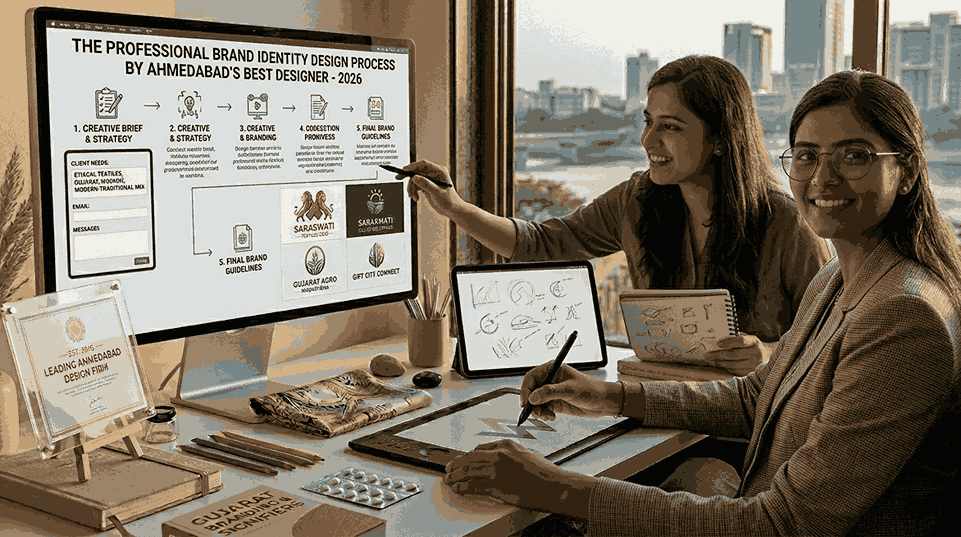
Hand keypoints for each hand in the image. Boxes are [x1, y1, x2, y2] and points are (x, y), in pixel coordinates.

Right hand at [403, 159, 461, 217]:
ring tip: (413, 197)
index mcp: (439, 171)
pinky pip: (416, 185)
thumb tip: (414, 177)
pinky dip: (413, 191)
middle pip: (417, 170)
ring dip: (412, 188)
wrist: (451, 209)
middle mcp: (434, 173)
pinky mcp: (426, 185)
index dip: (413, 166)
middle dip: (409, 177)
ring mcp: (430, 179)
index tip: (404, 170)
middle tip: (398, 178)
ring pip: (415, 179)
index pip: (424, 164)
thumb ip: (426, 184)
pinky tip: (415, 198)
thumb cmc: (448, 200)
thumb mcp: (437, 193)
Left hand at [444, 439, 591, 512]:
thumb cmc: (544, 472)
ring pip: (468, 471)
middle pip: (470, 459)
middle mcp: (499, 455)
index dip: (467, 456)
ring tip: (449, 479)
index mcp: (506, 445)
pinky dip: (462, 487)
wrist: (553, 485)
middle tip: (449, 468)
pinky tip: (458, 488)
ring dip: (456, 476)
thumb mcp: (526, 454)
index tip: (462, 460)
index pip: (480, 448)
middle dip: (457, 464)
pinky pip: (473, 486)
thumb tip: (496, 458)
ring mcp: (496, 470)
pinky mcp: (496, 485)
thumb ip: (509, 454)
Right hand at [521, 363, 619, 420]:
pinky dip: (544, 414)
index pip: (532, 377)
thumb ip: (550, 392)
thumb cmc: (591, 389)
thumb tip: (533, 397)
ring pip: (536, 402)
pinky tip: (551, 417)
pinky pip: (543, 409)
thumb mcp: (570, 390)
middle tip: (535, 413)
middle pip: (531, 390)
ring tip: (546, 416)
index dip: (526, 389)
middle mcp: (550, 380)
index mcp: (553, 370)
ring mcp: (552, 392)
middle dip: (531, 403)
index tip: (526, 402)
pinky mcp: (555, 402)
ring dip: (538, 411)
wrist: (603, 402)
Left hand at [703, 334, 771, 375]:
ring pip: (733, 365)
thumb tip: (718, 338)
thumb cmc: (752, 346)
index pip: (741, 341)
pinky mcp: (750, 374)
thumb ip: (736, 338)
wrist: (767, 358)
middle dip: (718, 355)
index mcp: (755, 342)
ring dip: (719, 363)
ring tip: (710, 361)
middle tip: (706, 355)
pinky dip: (725, 369)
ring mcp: (754, 366)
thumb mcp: (748, 339)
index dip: (729, 342)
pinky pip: (735, 372)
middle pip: (734, 355)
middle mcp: (756, 354)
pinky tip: (718, 366)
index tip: (718, 343)